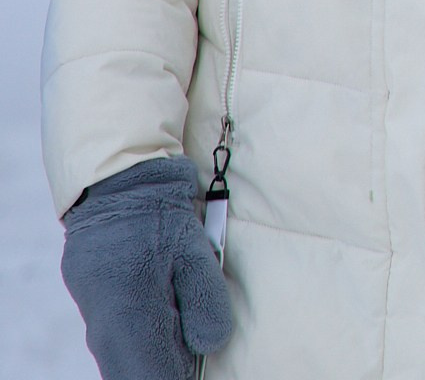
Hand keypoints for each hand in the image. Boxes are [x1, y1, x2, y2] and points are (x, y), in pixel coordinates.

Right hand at [61, 156, 233, 379]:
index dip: (182, 377)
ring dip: (160, 351)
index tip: (201, 368)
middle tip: (198, 348)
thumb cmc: (161, 217)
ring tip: (187, 327)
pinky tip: (170, 315)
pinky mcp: (94, 305)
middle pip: (137, 373)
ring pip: (129, 357)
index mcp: (130, 316)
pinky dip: (147, 336)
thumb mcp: (195, 254)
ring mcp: (95, 317)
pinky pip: (121, 337)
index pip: (155, 378)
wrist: (117, 183)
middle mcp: (104, 327)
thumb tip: (210, 347)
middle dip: (170, 367)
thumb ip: (205, 303)